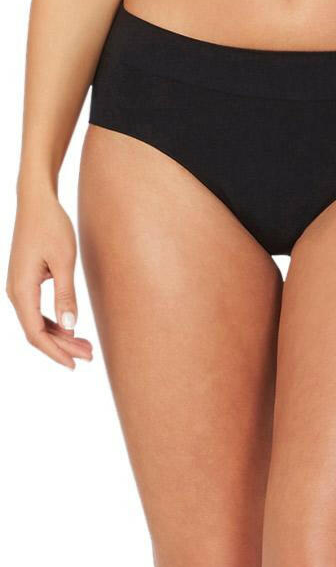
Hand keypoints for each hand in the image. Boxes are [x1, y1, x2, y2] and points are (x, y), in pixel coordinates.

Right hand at [7, 191, 92, 368]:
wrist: (37, 202)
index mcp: (21, 289)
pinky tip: (72, 329)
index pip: (36, 332)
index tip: (75, 364)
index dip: (55, 352)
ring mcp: (18, 287)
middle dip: (62, 347)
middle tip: (90, 356)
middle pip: (37, 331)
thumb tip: (69, 327)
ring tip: (86, 346)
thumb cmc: (52, 227)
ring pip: (37, 323)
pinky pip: (37, 311)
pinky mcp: (25, 282)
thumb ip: (66, 295)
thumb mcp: (63, 261)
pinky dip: (54, 323)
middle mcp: (15, 292)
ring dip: (60, 336)